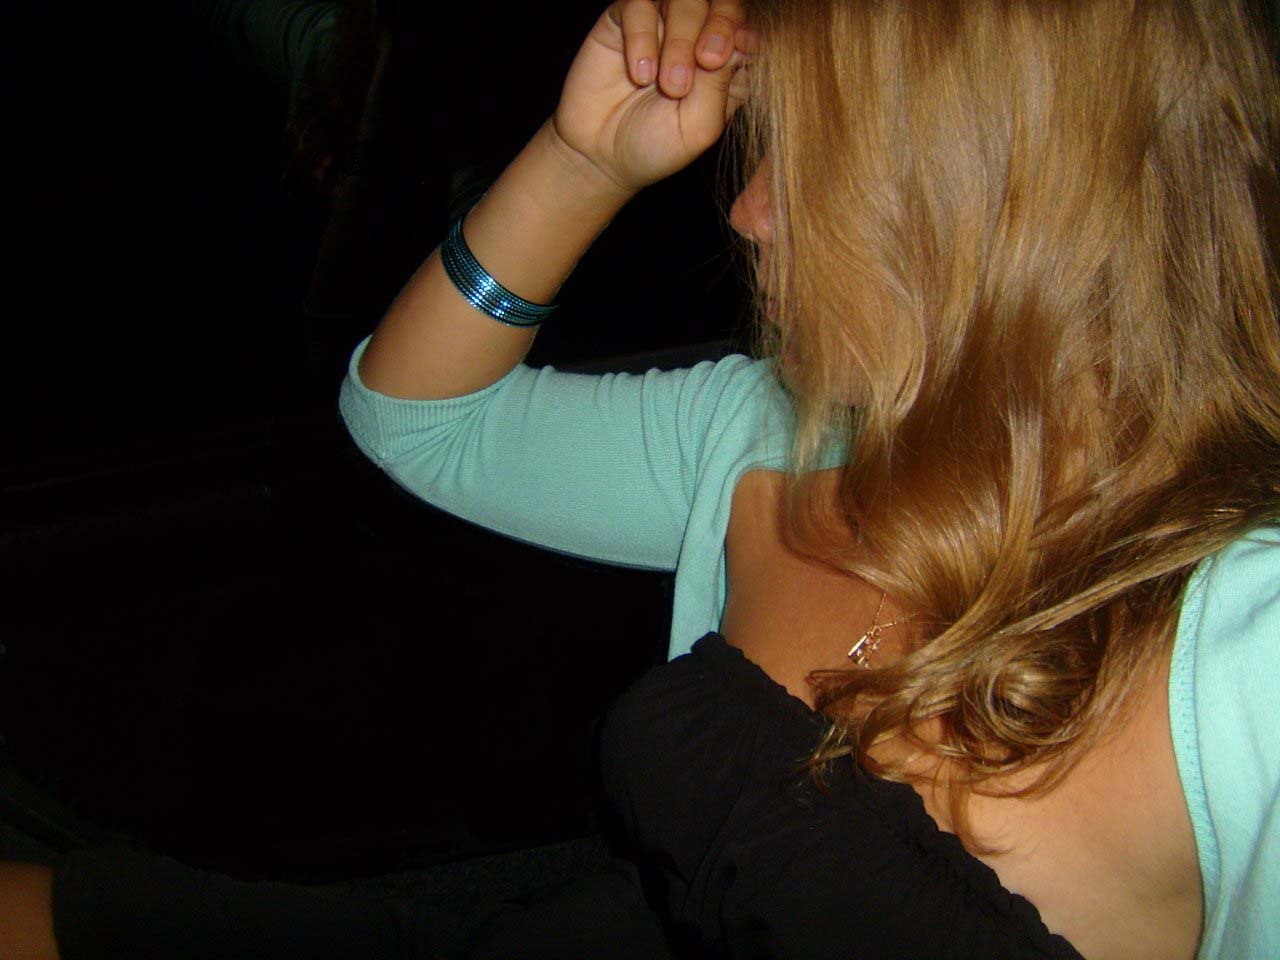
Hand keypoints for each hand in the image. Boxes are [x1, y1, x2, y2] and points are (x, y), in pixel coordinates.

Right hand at [552, 0, 751, 194]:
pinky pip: (639, 5)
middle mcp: (699, 35)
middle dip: (721, 25)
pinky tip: (640, 75)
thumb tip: (741, 38)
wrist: (600, 155)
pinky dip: (642, 38)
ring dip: (681, 37)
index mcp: (729, 63)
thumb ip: (721, 84)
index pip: (749, 28)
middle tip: (708, 60)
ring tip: (669, 84)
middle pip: (723, 3)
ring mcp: (662, 24)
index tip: (739, 49)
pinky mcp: (626, 19)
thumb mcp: (699, 126)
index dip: (746, 31)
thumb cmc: (656, 146)